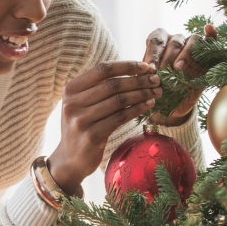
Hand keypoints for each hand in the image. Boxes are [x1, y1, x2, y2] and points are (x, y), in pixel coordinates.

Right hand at [49, 60, 161, 193]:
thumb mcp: (82, 104)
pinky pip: (120, 118)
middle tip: (156, 80)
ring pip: (119, 101)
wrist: (69, 159)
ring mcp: (81, 120)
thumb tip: (134, 71)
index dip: (126, 66)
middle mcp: (72, 103)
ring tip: (156, 92)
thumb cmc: (82, 126)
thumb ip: (99, 88)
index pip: (102, 69)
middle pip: (113, 85)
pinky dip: (137, 109)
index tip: (145, 67)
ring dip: (141, 94)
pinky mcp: (92, 136)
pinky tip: (148, 105)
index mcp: (70, 89)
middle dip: (138, 80)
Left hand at [142, 24, 217, 124]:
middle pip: (174, 43)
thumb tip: (143, 73)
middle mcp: (176, 41)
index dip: (153, 54)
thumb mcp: (149, 84)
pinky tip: (208, 29)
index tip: (151, 69)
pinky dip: (211, 34)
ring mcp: (193, 45)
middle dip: (168, 58)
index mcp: (159, 43)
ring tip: (178, 68)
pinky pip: (211, 40)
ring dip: (185, 54)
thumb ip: (146, 76)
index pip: (155, 41)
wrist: (173, 104)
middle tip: (164, 73)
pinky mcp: (208, 54)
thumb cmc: (158, 90)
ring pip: (192, 40)